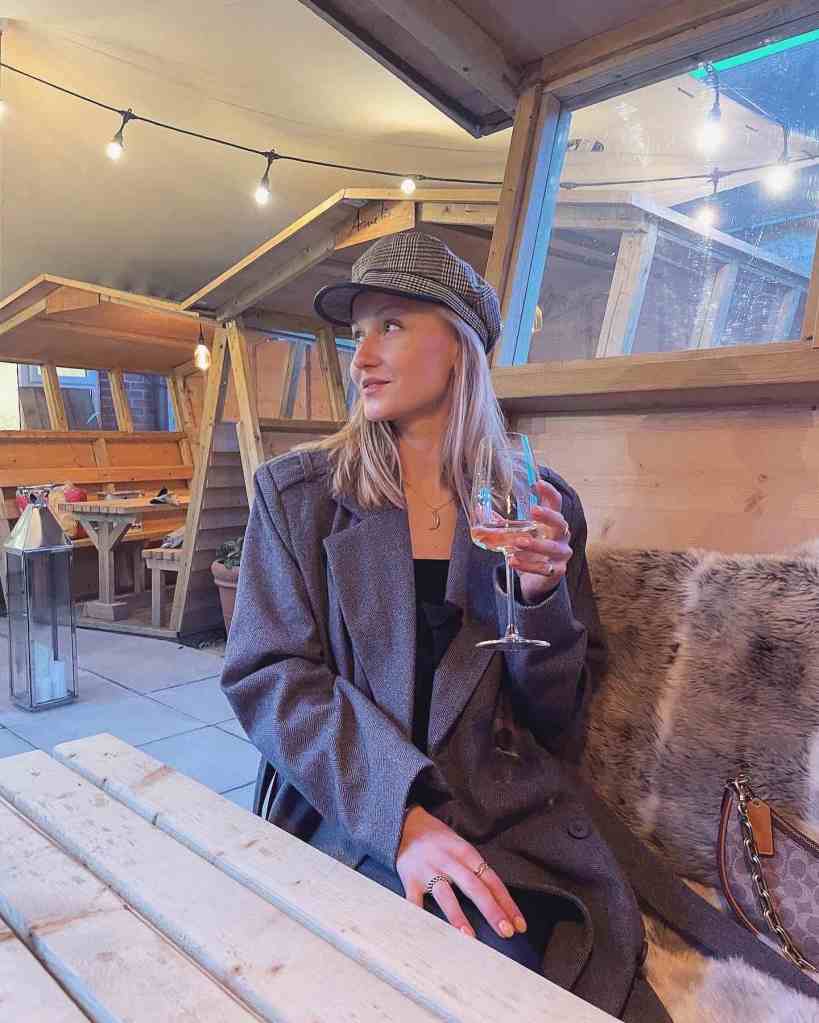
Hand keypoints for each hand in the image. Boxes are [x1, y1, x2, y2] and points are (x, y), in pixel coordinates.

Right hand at [397, 806, 526, 938]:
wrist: (407, 824)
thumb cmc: (440, 842)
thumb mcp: (462, 848)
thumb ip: (477, 871)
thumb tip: (500, 902)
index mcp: (466, 853)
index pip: (492, 880)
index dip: (506, 903)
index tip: (519, 925)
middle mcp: (449, 861)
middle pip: (474, 887)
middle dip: (491, 910)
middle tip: (506, 932)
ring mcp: (428, 869)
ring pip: (445, 894)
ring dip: (458, 916)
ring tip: (470, 937)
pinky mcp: (410, 878)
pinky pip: (414, 899)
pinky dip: (419, 915)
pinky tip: (426, 931)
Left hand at [509, 479, 571, 603]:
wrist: (539, 577)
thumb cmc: (530, 548)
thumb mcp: (518, 533)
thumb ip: (501, 522)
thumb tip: (478, 509)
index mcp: (552, 521)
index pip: (556, 503)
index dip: (549, 492)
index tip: (538, 483)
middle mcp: (561, 535)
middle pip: (559, 522)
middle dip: (547, 516)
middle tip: (533, 510)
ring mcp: (561, 553)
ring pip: (551, 547)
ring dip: (534, 544)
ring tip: (518, 541)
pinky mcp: (556, 571)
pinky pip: (543, 568)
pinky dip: (527, 565)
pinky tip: (513, 561)